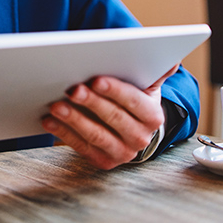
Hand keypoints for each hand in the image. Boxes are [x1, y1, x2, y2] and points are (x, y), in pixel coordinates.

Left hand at [42, 65, 178, 169]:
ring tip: (55, 104)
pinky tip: (49, 119)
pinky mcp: (102, 161)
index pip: (133, 100)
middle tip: (72, 89)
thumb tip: (172, 61)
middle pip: (113, 117)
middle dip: (91, 102)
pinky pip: (80, 146)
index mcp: (152, 116)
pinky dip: (63, 132)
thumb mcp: (147, 85)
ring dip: (73, 119)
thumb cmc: (134, 98)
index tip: (96, 79)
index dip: (114, 90)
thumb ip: (156, 72)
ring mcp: (121, 152)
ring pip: (95, 134)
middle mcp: (140, 138)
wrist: (132, 128)